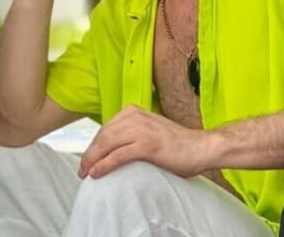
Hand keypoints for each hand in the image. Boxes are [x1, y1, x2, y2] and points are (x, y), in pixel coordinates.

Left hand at [78, 106, 215, 178]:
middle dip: (89, 154)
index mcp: (133, 111)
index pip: (105, 129)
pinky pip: (118, 156)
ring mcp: (141, 130)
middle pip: (103, 136)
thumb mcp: (149, 130)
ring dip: (93, 160)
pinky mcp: (147, 145)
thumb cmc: (177, 144)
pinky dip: (105, 165)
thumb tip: (110, 149)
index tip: (87, 159)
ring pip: (107, 145)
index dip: (93, 146)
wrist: (201, 147)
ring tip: (86, 173)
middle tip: (82, 170)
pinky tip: (97, 173)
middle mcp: (135, 117)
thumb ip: (132, 133)